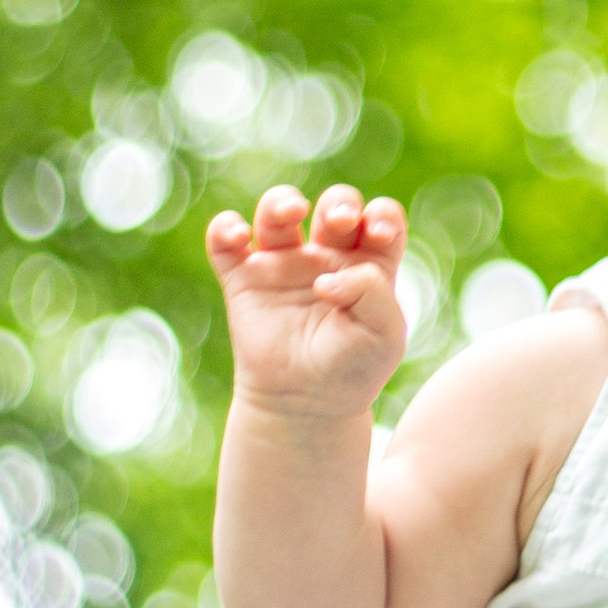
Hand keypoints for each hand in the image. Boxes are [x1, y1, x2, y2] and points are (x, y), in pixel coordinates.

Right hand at [207, 183, 409, 417]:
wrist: (306, 406)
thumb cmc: (352, 370)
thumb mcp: (384, 335)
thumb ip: (371, 294)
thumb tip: (326, 278)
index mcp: (366, 264)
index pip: (380, 219)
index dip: (383, 215)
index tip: (379, 234)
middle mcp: (326, 257)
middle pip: (334, 206)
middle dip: (340, 203)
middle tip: (339, 222)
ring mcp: (283, 265)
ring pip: (277, 210)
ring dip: (282, 201)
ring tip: (291, 212)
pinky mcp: (243, 280)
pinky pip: (225, 241)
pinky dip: (224, 228)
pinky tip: (238, 236)